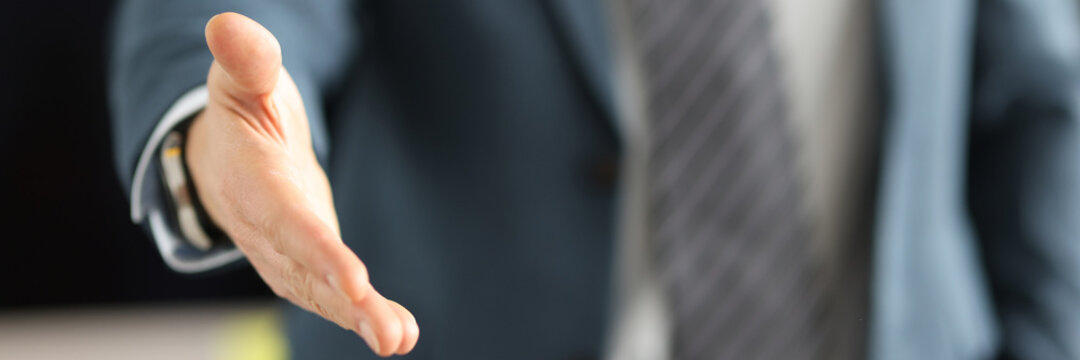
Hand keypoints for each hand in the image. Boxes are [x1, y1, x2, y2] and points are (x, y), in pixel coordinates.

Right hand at [185, 12, 417, 356]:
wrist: (225, 158)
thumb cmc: (242, 113)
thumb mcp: (242, 81)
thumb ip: (245, 62)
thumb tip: (227, 25)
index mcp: (252, 186)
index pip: (288, 223)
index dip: (320, 253)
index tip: (356, 282)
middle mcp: (267, 230)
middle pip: (308, 271)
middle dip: (346, 303)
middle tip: (388, 335)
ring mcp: (285, 254)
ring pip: (321, 293)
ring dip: (360, 319)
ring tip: (398, 340)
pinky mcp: (305, 265)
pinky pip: (332, 294)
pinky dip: (364, 314)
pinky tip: (400, 333)